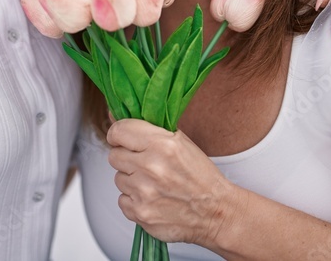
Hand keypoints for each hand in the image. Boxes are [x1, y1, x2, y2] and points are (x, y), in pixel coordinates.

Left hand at [106, 119, 232, 247]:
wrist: (216, 212)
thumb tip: (113, 116)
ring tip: (153, 183)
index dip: (118, 134)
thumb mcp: (180, 142)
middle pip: (114, 156)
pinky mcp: (141, 214)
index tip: (121, 138)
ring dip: (132, 180)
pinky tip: (153, 198)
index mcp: (162, 145)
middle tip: (145, 163)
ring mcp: (144, 193)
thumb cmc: (200, 176)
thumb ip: (147, 128)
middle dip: (127, 158)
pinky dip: (134, 200)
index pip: (118, 131)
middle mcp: (151, 168)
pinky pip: (122, 200)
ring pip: (118, 178)